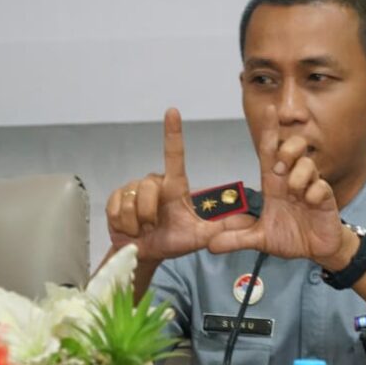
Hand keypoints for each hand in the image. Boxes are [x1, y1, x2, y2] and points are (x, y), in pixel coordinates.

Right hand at [106, 108, 248, 261]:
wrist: (147, 253)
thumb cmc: (175, 240)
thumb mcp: (202, 236)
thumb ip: (224, 227)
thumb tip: (251, 219)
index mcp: (174, 185)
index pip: (174, 155)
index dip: (173, 133)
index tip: (172, 111)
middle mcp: (153, 182)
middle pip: (148, 188)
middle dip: (149, 214)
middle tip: (154, 227)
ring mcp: (132, 189)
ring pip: (132, 202)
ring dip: (137, 223)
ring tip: (143, 229)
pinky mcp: (114, 199)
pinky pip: (116, 210)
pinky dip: (124, 226)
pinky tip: (129, 229)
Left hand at [207, 106, 345, 263]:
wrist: (316, 251)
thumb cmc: (290, 237)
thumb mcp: (258, 239)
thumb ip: (235, 239)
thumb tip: (209, 246)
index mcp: (274, 184)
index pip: (270, 150)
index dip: (270, 130)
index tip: (270, 108)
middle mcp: (292, 181)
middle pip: (292, 148)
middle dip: (287, 149)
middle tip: (281, 166)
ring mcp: (310, 188)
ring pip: (308, 163)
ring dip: (299, 173)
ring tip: (295, 192)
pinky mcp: (325, 199)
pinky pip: (321, 185)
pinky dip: (314, 192)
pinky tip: (310, 202)